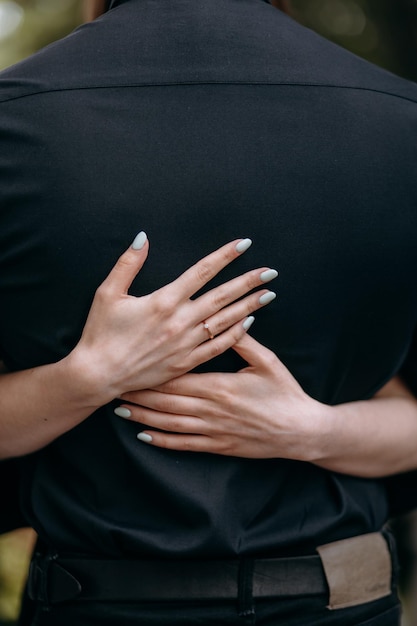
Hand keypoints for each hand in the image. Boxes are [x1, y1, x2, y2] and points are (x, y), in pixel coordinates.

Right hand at [68, 234, 277, 404]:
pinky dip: (236, 334)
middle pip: (222, 295)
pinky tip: (250, 323)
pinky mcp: (186, 362)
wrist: (98, 375)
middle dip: (249, 281)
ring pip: (225, 320)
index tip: (244, 244)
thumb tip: (143, 236)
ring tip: (268, 294)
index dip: (225, 256)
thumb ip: (128, 263)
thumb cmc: (100, 333)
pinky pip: (218, 347)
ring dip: (249, 306)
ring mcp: (186, 344)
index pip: (202, 271)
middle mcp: (180, 321)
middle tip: (270, 271)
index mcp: (164, 301)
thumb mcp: (108, 293)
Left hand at [116, 334, 322, 459]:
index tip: (130, 366)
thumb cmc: (285, 393)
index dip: (150, 373)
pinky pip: (184, 444)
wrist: (301, 431)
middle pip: (166, 400)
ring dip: (143, 416)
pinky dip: (162, 440)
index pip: (176, 377)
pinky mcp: (218, 446)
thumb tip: (227, 317)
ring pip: (169, 423)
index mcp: (219, 385)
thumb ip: (243, 341)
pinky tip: (143, 436)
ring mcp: (213, 430)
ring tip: (120, 409)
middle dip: (139, 393)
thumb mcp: (267, 362)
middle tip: (113, 385)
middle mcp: (210, 409)